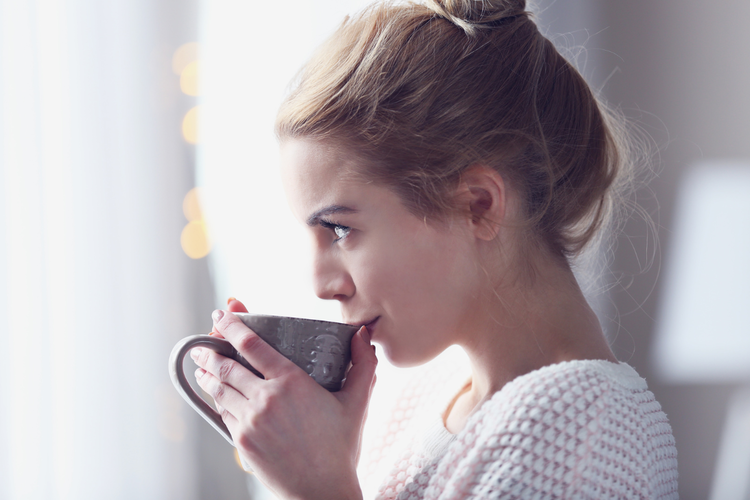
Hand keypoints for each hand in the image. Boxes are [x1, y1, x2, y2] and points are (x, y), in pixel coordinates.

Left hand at [192, 299, 376, 499]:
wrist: (321, 492)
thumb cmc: (340, 449)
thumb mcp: (357, 403)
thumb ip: (362, 365)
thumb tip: (363, 334)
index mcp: (292, 382)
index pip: (252, 345)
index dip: (232, 326)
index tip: (221, 314)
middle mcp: (266, 398)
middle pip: (227, 366)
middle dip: (210, 351)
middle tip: (201, 343)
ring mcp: (250, 421)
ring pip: (220, 389)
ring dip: (206, 374)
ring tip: (200, 365)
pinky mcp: (241, 442)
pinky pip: (222, 413)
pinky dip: (215, 400)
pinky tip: (214, 395)